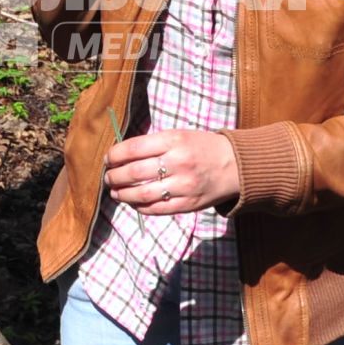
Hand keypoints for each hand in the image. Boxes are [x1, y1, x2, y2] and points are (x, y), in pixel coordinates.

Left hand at [104, 130, 239, 216]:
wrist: (236, 165)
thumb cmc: (202, 147)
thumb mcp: (179, 135)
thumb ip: (152, 144)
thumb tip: (120, 155)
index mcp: (174, 140)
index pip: (132, 148)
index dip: (114, 156)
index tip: (108, 160)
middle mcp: (178, 162)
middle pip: (133, 173)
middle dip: (114, 177)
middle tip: (108, 178)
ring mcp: (183, 186)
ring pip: (141, 194)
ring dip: (122, 194)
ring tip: (115, 192)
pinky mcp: (188, 204)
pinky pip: (156, 209)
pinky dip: (139, 207)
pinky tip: (133, 202)